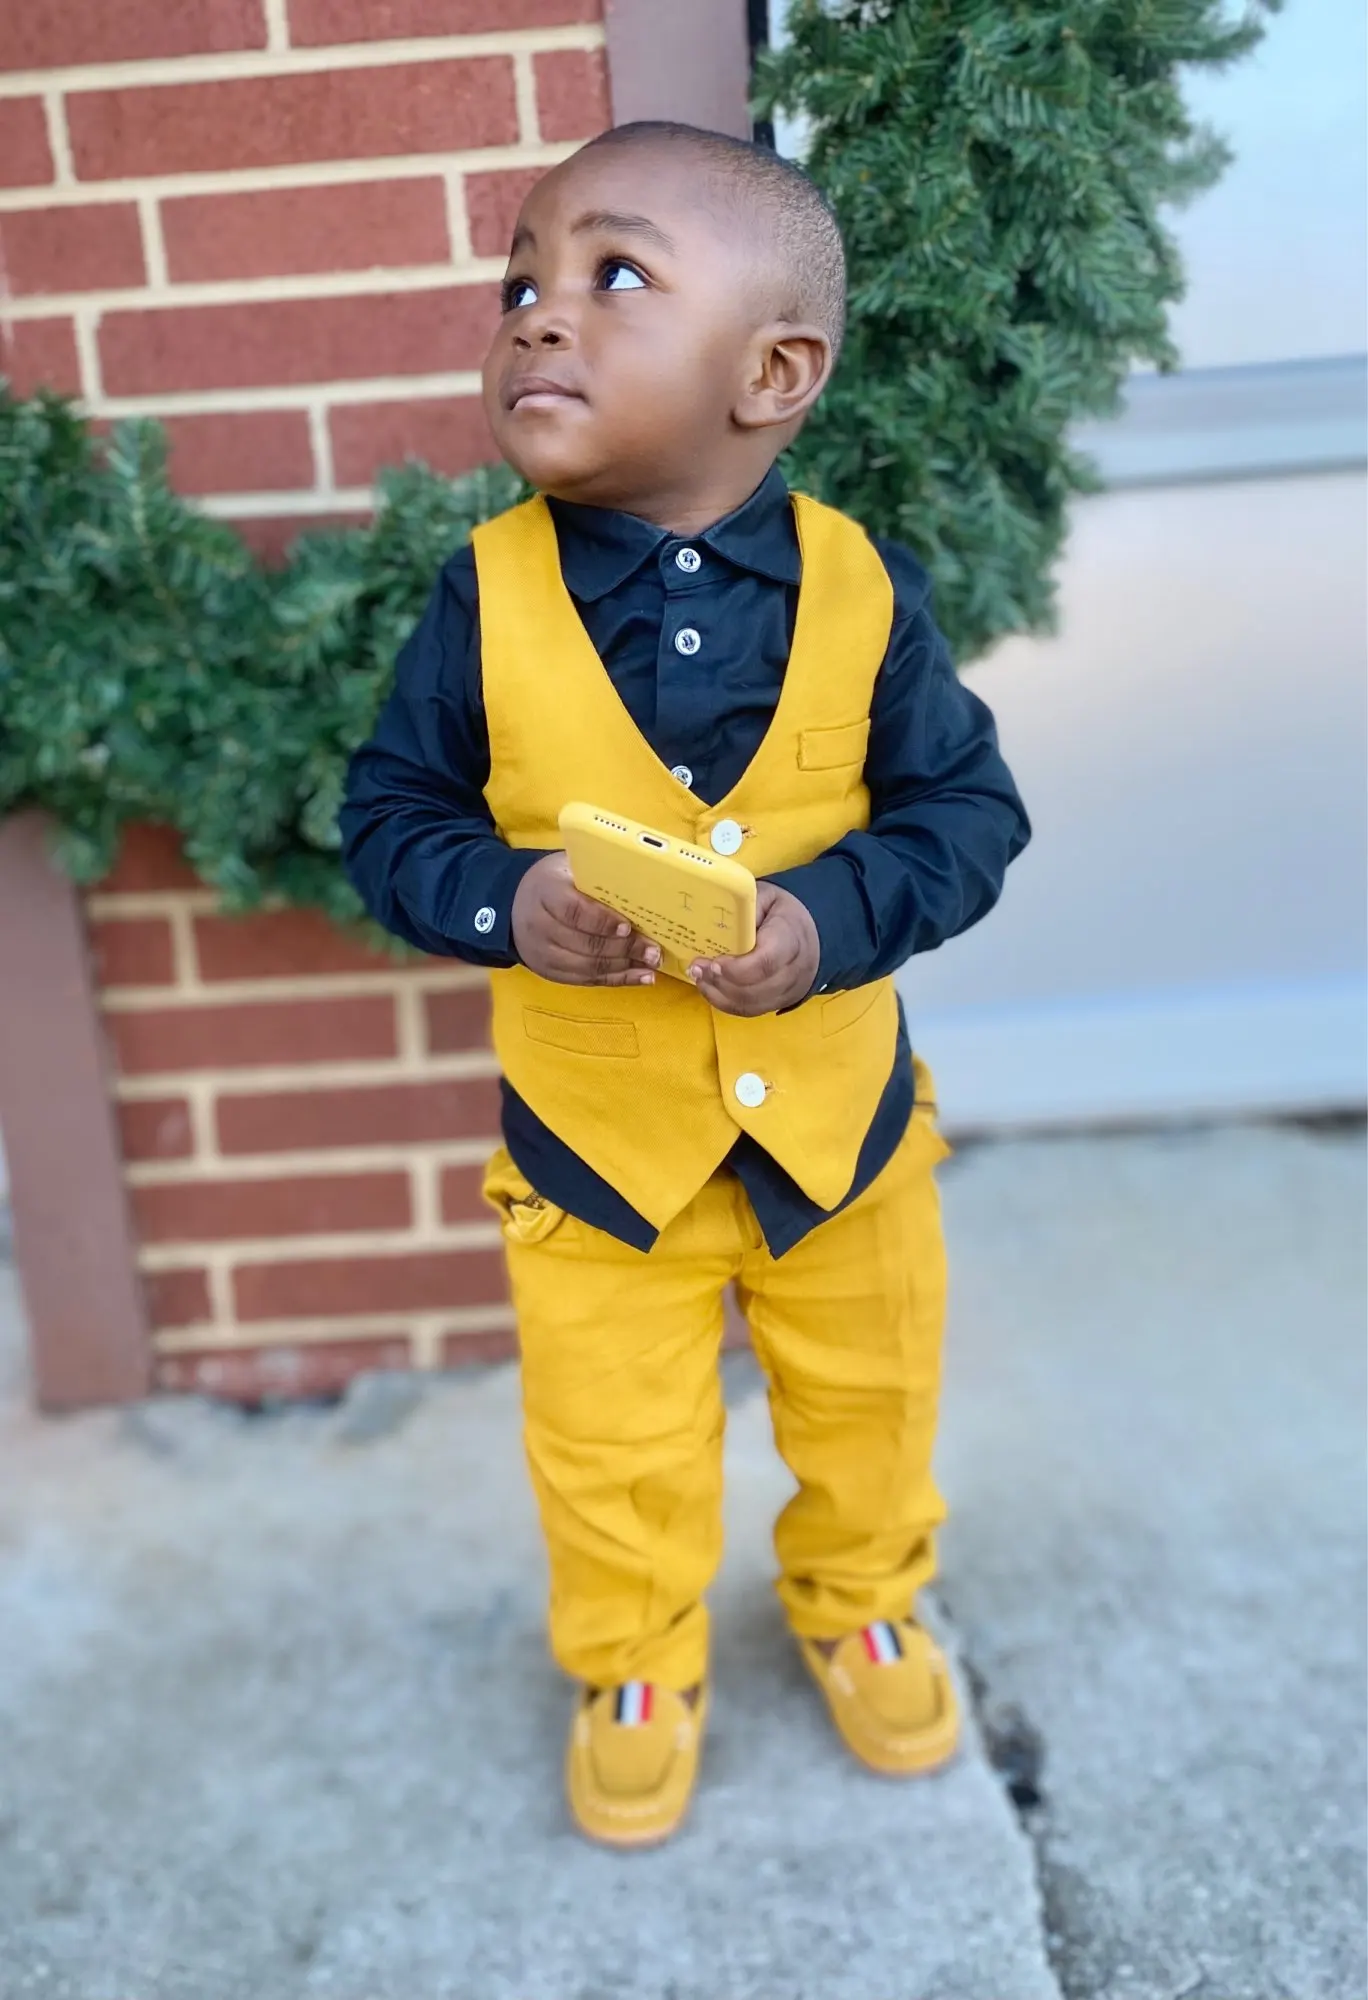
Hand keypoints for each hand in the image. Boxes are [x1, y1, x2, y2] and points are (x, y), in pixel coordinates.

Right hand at [512, 854, 659, 985]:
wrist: (515, 906)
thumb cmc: (554, 882)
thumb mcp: (567, 867)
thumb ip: (595, 873)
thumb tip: (639, 878)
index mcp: (545, 893)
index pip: (573, 911)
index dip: (602, 921)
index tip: (627, 926)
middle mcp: (540, 926)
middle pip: (585, 943)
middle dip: (624, 949)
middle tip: (653, 950)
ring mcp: (544, 953)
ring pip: (588, 966)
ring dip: (624, 967)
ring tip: (652, 963)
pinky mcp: (551, 972)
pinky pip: (587, 980)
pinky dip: (617, 980)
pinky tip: (641, 977)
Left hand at [690, 882, 819, 1016]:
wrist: (812, 934)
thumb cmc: (782, 913)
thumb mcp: (765, 897)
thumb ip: (742, 906)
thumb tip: (712, 917)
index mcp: (791, 938)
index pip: (766, 962)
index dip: (737, 969)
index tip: (714, 962)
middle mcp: (794, 970)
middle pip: (755, 988)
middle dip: (720, 982)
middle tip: (696, 967)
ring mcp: (788, 990)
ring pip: (750, 1004)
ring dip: (718, 994)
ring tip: (698, 976)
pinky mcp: (778, 1002)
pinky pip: (749, 1011)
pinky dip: (725, 1003)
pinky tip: (710, 988)